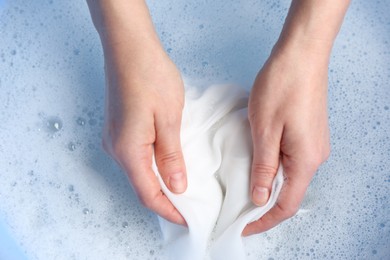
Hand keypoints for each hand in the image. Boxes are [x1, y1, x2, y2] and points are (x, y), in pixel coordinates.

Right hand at [102, 43, 186, 224]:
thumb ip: (171, 156)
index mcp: (129, 150)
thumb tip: (177, 186)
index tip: (187, 219)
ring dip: (159, 183)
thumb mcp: (169, 119)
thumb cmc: (150, 77)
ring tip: (183, 188)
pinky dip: (152, 167)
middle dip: (165, 199)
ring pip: (138, 172)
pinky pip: (136, 158)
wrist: (129, 48)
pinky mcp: (118, 129)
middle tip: (190, 206)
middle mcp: (116, 149)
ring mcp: (114, 139)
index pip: (148, 194)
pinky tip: (168, 164)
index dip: (168, 210)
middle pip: (141, 185)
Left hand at [242, 44, 329, 235]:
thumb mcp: (265, 131)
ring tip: (242, 190)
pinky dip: (272, 169)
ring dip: (267, 185)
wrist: (301, 54)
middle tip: (237, 210)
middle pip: (289, 193)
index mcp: (305, 160)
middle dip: (263, 205)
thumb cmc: (282, 87)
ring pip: (289, 176)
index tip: (242, 227)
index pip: (285, 205)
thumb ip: (264, 167)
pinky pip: (290, 160)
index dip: (263, 220)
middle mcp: (315, 156)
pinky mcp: (307, 133)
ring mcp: (313, 144)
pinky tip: (255, 164)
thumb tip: (261, 198)